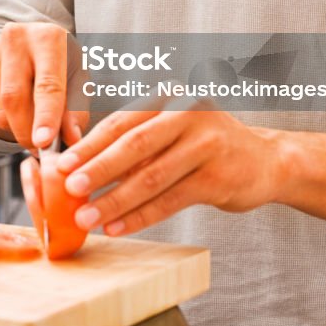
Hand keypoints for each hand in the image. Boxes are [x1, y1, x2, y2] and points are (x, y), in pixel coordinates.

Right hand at [0, 22, 87, 149]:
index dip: (46, 115)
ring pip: (3, 110)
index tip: (45, 141)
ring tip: (37, 121)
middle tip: (42, 148)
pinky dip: (10, 122)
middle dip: (28, 131)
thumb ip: (77, 108)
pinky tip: (22, 110)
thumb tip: (72, 138)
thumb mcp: (78, 78)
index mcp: (48, 38)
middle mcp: (17, 40)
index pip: (47, 83)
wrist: (31, 43)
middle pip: (15, 98)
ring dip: (21, 128)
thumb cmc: (61, 63)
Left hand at [56, 107, 283, 235]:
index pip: (121, 120)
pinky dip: (140, 217)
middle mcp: (189, 112)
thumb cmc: (204, 145)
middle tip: (68, 189)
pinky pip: (171, 200)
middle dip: (98, 169)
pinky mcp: (218, 176)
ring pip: (152, 176)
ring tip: (86, 217)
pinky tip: (118, 228)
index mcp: (169, 97)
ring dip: (115, 200)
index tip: (60, 165)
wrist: (264, 160)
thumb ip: (134, 143)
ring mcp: (207, 143)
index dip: (89, 144)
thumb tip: (80, 168)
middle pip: (135, 144)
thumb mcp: (171, 130)